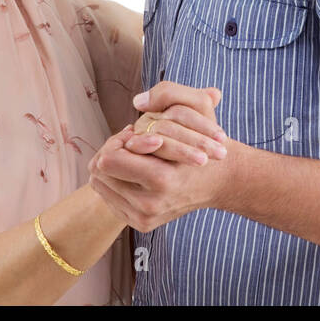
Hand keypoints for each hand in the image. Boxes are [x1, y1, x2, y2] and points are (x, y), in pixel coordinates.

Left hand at [88, 81, 237, 231]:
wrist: (220, 182)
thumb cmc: (205, 142)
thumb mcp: (196, 108)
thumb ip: (168, 95)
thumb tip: (138, 101)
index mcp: (162, 179)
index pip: (108, 160)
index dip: (117, 141)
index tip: (133, 133)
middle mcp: (150, 205)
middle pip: (99, 173)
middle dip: (111, 152)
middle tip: (130, 142)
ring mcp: (143, 218)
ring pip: (101, 185)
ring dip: (112, 166)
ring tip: (133, 155)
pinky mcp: (140, 225)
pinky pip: (110, 199)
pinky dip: (117, 181)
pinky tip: (135, 171)